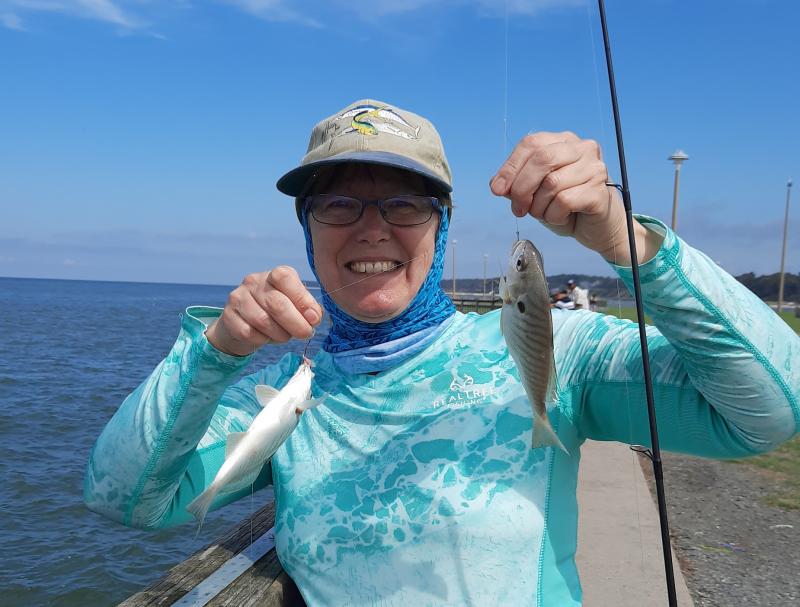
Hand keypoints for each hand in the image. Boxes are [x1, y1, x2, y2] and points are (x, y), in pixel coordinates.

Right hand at [205, 266, 322, 356]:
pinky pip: (249, 333)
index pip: (285, 277)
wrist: (242, 324)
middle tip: (305, 333)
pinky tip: (265, 337)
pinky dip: (263, 340)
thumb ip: (307, 309)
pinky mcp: (228, 316)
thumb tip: (313, 317)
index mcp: (274, 275)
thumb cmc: (275, 313)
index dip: (302, 299)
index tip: (314, 318)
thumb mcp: (295, 307)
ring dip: (280, 334)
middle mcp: (254, 281)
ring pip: (263, 321)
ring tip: (284, 335)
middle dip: (296, 323)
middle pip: (277, 303)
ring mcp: (238, 297)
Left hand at [490, 131, 660, 264]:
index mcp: (563, 141)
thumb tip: (496, 184)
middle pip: (541, 159)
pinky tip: (560, 217)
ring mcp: (594, 168)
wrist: (596, 227)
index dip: (510, 167)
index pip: (531, 144)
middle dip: (521, 188)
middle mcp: (582, 148)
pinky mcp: (600, 190)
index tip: (496, 190)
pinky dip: (554, 215)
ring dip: (539, 206)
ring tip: (544, 213)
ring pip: (552, 183)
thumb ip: (516, 183)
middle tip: (518, 209)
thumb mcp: (535, 192)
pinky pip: (564, 201)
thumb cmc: (565, 205)